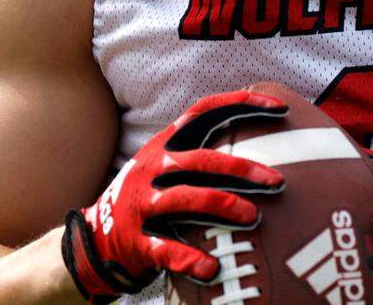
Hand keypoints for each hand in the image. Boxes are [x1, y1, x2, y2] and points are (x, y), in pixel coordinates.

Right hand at [61, 90, 286, 301]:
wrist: (93, 239)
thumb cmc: (148, 198)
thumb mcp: (166, 166)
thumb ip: (202, 153)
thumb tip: (262, 142)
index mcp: (164, 145)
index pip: (203, 112)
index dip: (240, 103)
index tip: (279, 108)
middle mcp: (152, 169)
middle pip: (201, 161)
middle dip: (241, 168)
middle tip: (276, 182)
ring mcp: (142, 204)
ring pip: (186, 199)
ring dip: (222, 206)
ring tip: (253, 217)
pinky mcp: (136, 240)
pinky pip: (166, 249)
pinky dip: (189, 259)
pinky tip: (212, 268)